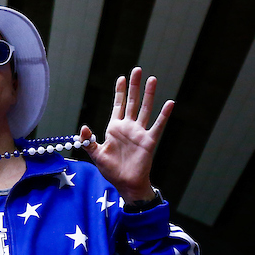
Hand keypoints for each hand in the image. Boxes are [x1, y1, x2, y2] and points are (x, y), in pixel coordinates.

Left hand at [80, 68, 172, 201]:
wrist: (125, 184)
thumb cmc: (112, 170)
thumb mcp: (96, 154)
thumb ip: (89, 141)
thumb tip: (85, 127)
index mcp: (115, 128)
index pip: (118, 105)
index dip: (120, 91)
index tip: (122, 77)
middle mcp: (128, 127)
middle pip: (132, 102)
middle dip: (134, 86)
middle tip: (137, 70)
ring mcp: (139, 133)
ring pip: (145, 109)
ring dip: (148, 94)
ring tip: (152, 79)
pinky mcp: (149, 141)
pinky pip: (157, 126)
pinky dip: (164, 115)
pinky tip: (169, 103)